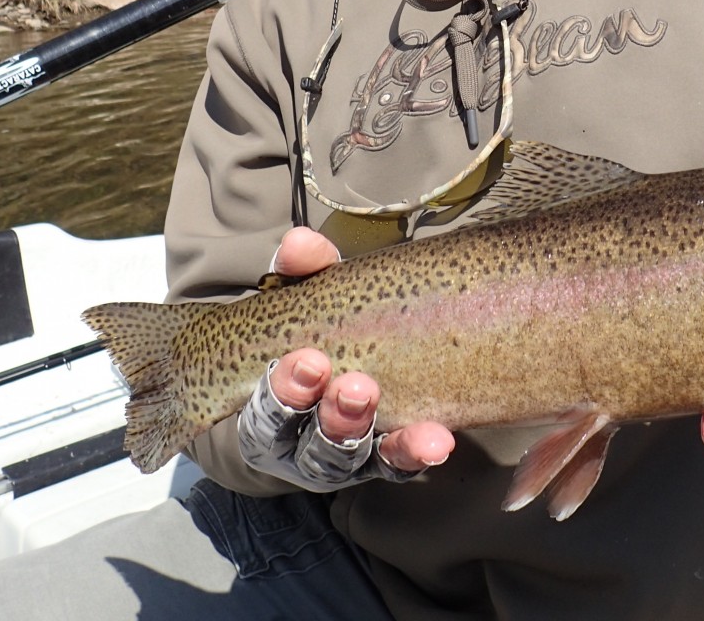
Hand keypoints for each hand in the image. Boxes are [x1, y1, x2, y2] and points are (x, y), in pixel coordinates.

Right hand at [236, 228, 454, 486]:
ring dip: (367, 427)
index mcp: (270, 409)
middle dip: (332, 414)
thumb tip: (299, 242)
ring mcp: (345, 454)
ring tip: (383, 398)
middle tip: (356, 385)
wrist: (344, 358)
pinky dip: (413, 450)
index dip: (284, 393)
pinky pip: (397, 462)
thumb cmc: (310, 329)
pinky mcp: (384, 458)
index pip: (267, 413)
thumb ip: (299, 270)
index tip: (308, 361)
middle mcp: (302, 443)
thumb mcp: (300, 297)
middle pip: (311, 442)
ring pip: (351, 455)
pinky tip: (436, 440)